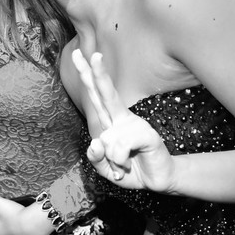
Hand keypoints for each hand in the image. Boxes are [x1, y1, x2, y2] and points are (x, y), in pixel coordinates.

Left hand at [72, 49, 174, 193]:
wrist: (156, 180)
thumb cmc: (130, 170)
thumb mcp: (104, 169)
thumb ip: (95, 157)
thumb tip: (97, 142)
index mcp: (110, 122)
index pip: (96, 96)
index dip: (87, 76)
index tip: (77, 54)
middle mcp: (121, 119)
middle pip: (106, 93)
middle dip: (96, 74)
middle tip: (91, 54)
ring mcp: (135, 125)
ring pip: (108, 137)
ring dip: (111, 160)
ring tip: (123, 166)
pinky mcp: (146, 134)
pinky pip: (121, 145)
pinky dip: (119, 160)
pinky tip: (127, 164)